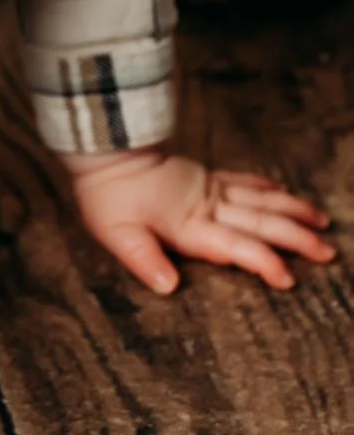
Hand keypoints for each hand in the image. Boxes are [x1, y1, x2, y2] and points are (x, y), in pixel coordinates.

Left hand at [66, 147, 335, 292]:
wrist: (106, 147)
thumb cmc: (107, 195)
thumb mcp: (116, 233)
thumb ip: (143, 259)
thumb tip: (168, 287)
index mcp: (189, 225)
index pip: (235, 247)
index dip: (262, 263)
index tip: (289, 279)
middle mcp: (207, 206)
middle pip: (259, 223)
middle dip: (296, 239)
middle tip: (328, 253)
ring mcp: (209, 188)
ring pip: (260, 200)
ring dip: (292, 211)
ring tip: (322, 222)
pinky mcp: (205, 175)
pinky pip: (243, 180)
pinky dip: (267, 186)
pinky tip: (283, 190)